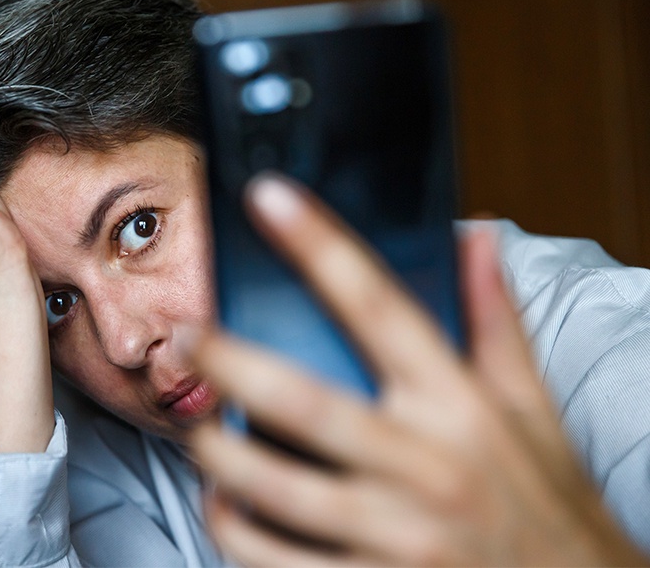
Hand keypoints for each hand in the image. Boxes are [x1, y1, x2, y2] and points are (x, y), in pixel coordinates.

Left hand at [189, 174, 647, 565]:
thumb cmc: (544, 500)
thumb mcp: (531, 406)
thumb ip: (495, 318)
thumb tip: (474, 233)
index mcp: (460, 406)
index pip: (382, 308)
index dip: (321, 247)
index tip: (269, 198)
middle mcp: (427, 467)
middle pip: (305, 403)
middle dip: (230, 363)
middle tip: (185, 333)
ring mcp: (397, 535)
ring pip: (278, 489)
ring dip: (217, 453)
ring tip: (192, 424)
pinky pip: (279, 562)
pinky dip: (235, 531)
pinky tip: (221, 503)